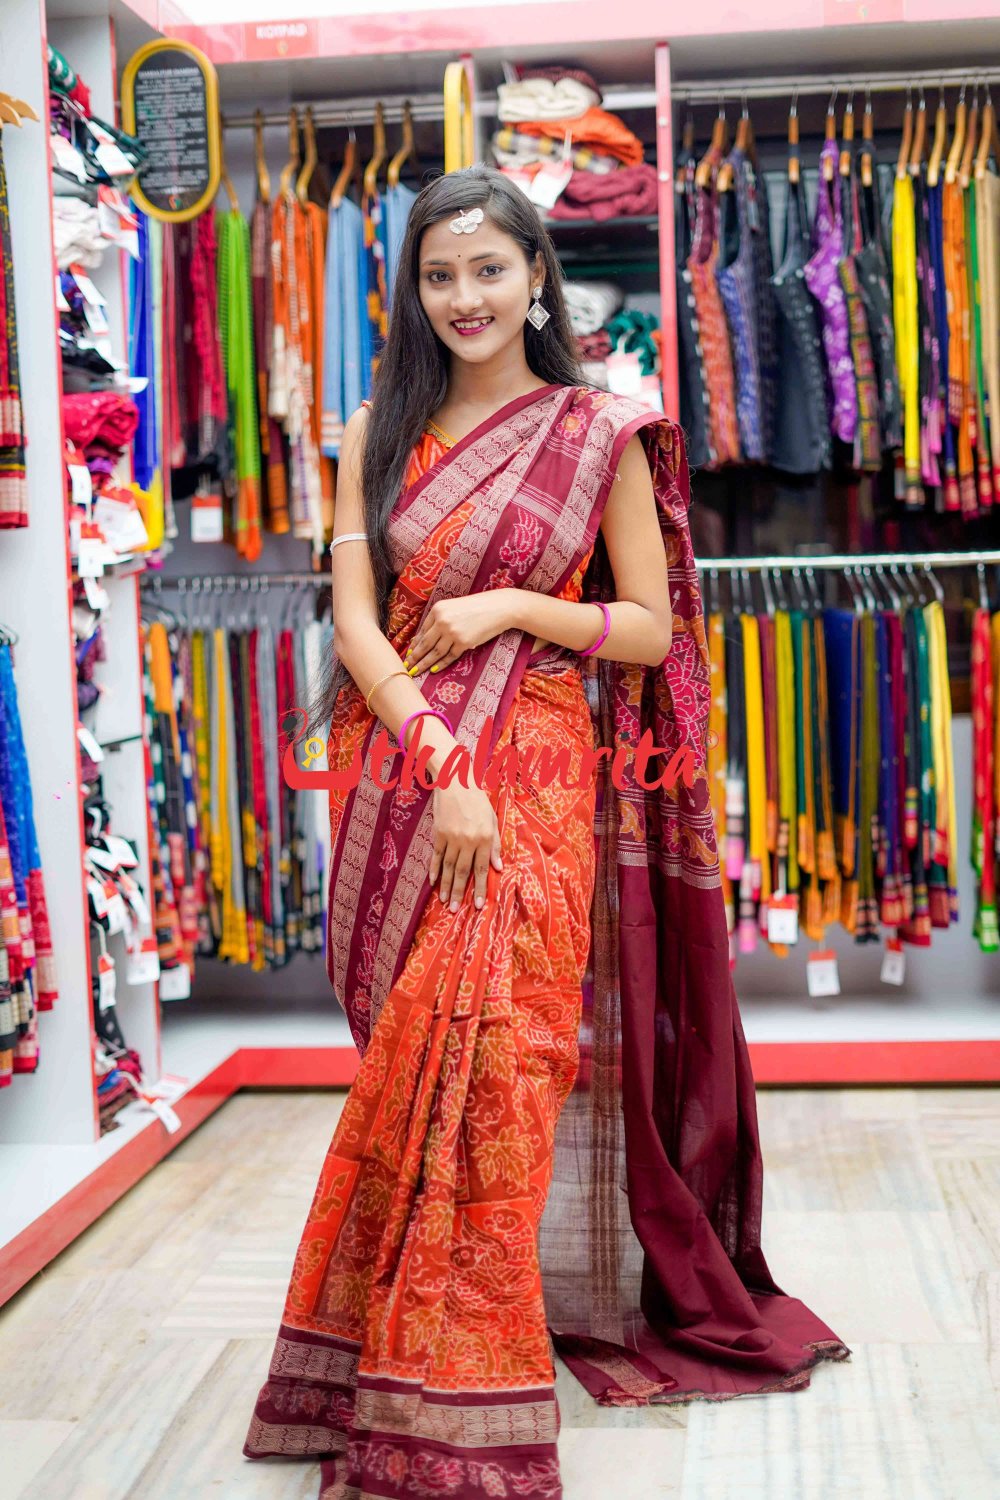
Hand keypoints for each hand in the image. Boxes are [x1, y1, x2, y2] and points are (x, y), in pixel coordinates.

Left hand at [405, 590, 517, 677]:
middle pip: (425, 644)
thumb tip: (423, 639)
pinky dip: (441, 664)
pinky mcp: (464, 643)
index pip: (422, 631)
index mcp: (438, 609)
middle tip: (406, 667)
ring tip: (415, 672)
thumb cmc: (477, 607)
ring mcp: (453, 633)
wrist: (498, 608)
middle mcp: (442, 621)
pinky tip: (434, 670)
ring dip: (424, 664)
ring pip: (434, 653)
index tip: (408, 654)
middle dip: (414, 657)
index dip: (415, 645)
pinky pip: (449, 656)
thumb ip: (439, 620)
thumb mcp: (454, 608)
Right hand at [429, 779, 502, 911]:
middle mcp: (468, 840)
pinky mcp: (438, 833)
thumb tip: (498, 868)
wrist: (455, 782)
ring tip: (445, 902)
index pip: (483, 869)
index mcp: (484, 838)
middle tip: (456, 911)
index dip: (481, 889)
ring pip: (449, 867)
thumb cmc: (478, 801)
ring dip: (447, 886)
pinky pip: (436, 856)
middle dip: (460, 893)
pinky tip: (433, 883)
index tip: (479, 906)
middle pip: (463, 872)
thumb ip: (495, 844)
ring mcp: (451, 838)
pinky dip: (434, 870)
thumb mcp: (492, 820)